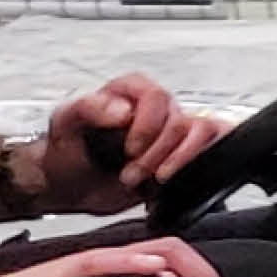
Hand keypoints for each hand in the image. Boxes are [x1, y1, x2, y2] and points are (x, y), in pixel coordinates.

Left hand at [25, 75, 222, 214]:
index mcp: (129, 91)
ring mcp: (171, 131)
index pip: (156, 96)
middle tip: (131, 173)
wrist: (70, 185)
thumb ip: (87, 108)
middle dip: (156, 153)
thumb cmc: (65, 151)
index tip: (130, 149)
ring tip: (150, 179)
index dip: (148, 125)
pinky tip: (175, 177)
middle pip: (179, 120)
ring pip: (201, 132)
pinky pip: (213, 145)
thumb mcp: (63, 124)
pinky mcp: (183, 154)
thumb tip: (123, 111)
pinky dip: (202, 159)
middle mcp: (154, 108)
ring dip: (177, 162)